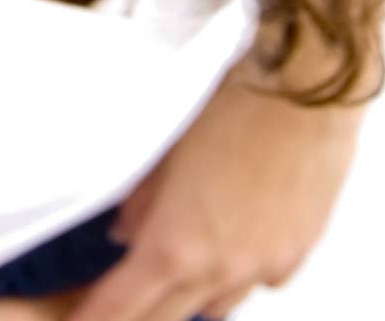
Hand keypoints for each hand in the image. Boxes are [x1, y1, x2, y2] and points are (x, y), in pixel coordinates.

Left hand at [56, 69, 363, 320]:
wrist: (305, 87)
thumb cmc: (231, 102)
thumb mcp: (164, 148)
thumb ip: (139, 201)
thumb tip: (124, 232)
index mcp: (176, 244)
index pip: (122, 307)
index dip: (96, 315)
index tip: (79, 318)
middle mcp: (221, 268)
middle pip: (167, 317)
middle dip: (141, 309)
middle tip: (126, 287)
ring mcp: (263, 265)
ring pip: (217, 304)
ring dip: (192, 290)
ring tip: (180, 255)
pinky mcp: (298, 252)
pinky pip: (260, 281)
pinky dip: (239, 271)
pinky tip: (232, 238)